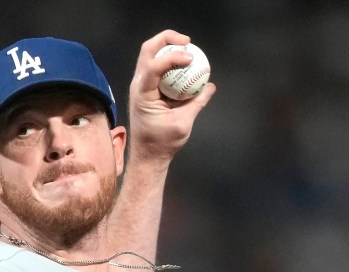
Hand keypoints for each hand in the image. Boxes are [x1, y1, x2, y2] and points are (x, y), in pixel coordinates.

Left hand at [126, 29, 216, 163]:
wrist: (148, 155)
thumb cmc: (162, 143)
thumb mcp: (183, 123)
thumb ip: (196, 102)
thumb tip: (209, 86)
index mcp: (143, 95)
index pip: (154, 66)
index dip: (172, 57)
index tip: (191, 58)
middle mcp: (138, 85)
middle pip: (148, 50)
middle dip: (167, 39)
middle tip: (187, 42)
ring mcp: (140, 85)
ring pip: (149, 55)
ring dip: (168, 46)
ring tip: (188, 48)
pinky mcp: (146, 88)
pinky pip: (157, 66)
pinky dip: (170, 60)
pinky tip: (186, 63)